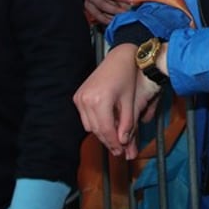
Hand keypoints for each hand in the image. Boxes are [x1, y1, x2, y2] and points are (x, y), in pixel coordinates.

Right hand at [74, 44, 157, 158]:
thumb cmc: (126, 75)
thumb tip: (123, 141)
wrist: (119, 57)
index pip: (106, 130)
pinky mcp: (78, 96)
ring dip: (101, 132)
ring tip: (115, 136)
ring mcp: (80, 98)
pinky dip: (96, 122)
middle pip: (96, 130)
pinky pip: (85, 117)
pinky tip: (107, 123)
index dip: (114, 143)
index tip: (121, 151)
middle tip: (119, 148)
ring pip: (89, 125)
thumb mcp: (129, 101)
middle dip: (108, 140)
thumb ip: (127, 123)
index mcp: (100, 100)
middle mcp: (86, 100)